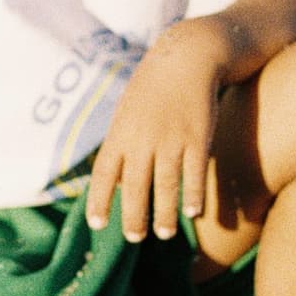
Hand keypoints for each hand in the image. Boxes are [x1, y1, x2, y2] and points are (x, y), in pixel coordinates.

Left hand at [87, 19, 232, 243]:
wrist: (188, 56)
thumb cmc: (154, 88)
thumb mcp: (129, 112)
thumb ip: (122, 147)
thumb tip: (118, 185)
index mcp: (121, 132)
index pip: (104, 173)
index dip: (99, 200)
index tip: (97, 224)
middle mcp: (143, 138)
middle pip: (135, 186)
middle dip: (133, 216)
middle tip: (134, 239)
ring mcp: (172, 139)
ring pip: (166, 185)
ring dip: (165, 213)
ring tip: (164, 234)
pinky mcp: (198, 137)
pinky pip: (195, 173)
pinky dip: (194, 194)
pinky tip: (193, 212)